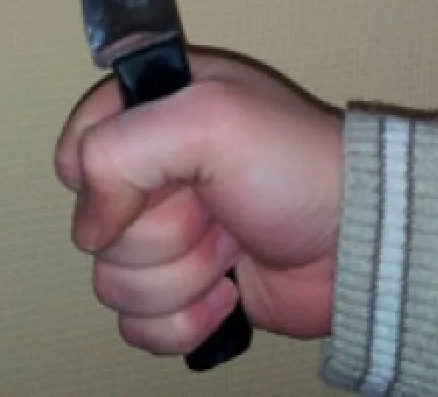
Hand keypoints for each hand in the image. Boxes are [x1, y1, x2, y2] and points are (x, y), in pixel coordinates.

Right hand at [54, 49, 342, 354]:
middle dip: (165, 229)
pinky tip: (231, 290)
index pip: (80, 146)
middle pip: (96, 227)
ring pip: (114, 282)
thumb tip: (91, 227)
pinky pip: (139, 325)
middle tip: (219, 206)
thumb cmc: (299, 167)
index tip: (160, 176)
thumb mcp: (210, 120)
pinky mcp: (186, 291)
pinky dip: (186, 319)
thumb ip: (120, 149)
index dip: (105, 174)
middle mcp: (160, 173)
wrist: (357, 243)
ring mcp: (173, 236)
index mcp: (161, 111)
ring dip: (181, 276)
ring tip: (234, 244)